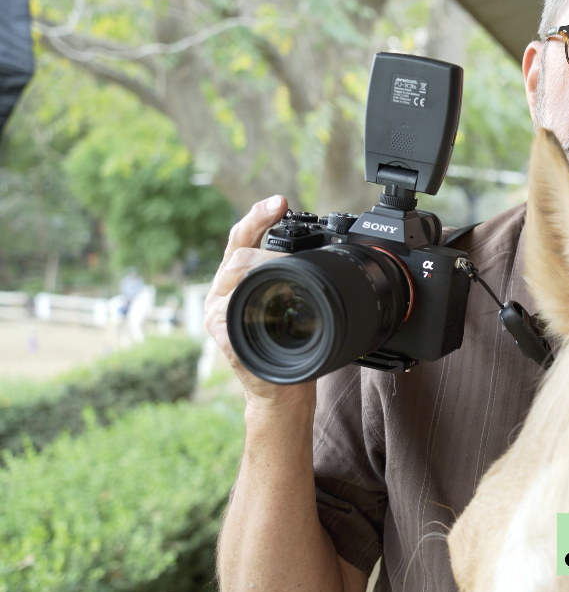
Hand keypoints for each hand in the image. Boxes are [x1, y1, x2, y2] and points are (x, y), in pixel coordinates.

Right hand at [204, 195, 311, 406]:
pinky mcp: (224, 337)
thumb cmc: (292, 346)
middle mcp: (224, 293)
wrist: (282, 390)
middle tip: (286, 228)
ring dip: (262, 264)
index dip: (258, 216)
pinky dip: (250, 303)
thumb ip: (297, 278)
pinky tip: (268, 299)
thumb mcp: (296, 304)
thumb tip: (326, 250)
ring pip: (233, 275)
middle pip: (236, 252)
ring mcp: (220, 315)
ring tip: (287, 262)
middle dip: (261, 234)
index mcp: (240, 281)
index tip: (279, 200)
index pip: (242, 238)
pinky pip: (231, 313)